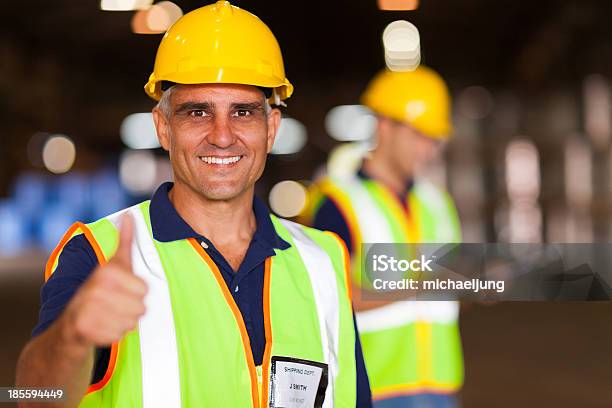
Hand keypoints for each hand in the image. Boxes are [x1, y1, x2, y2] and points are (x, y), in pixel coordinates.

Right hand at [62, 214, 147, 346]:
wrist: (70, 324)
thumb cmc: (100, 291)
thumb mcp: (113, 264)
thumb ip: (125, 241)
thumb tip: (129, 216)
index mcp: (106, 272)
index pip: (145, 289)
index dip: (137, 292)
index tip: (121, 290)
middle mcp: (95, 289)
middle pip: (141, 307)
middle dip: (132, 309)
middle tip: (115, 305)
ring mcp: (89, 310)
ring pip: (132, 322)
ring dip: (124, 322)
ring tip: (109, 315)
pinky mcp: (87, 331)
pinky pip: (121, 334)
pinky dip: (115, 334)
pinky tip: (103, 327)